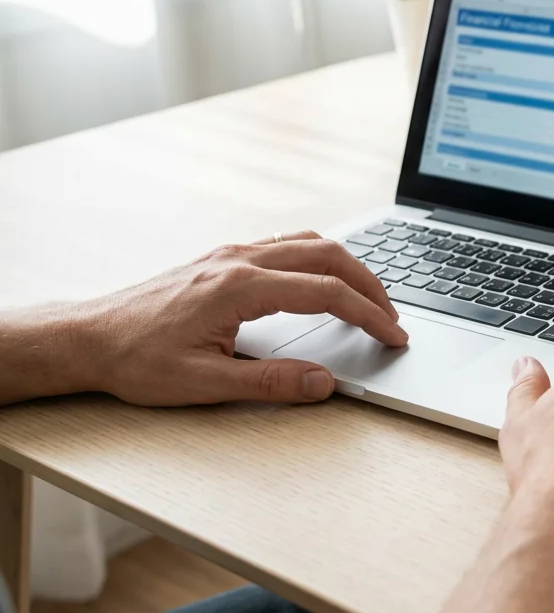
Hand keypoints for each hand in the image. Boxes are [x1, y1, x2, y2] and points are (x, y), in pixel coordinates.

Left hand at [50, 231, 407, 405]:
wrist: (87, 339)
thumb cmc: (136, 361)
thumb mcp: (205, 384)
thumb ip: (270, 383)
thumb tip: (324, 382)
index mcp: (240, 287)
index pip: (325, 292)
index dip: (368, 314)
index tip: (392, 335)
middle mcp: (239, 260)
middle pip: (328, 254)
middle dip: (370, 284)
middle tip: (392, 316)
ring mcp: (230, 254)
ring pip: (309, 241)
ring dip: (347, 266)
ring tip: (367, 298)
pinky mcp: (222, 258)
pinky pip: (286, 244)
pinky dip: (319, 259)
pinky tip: (323, 282)